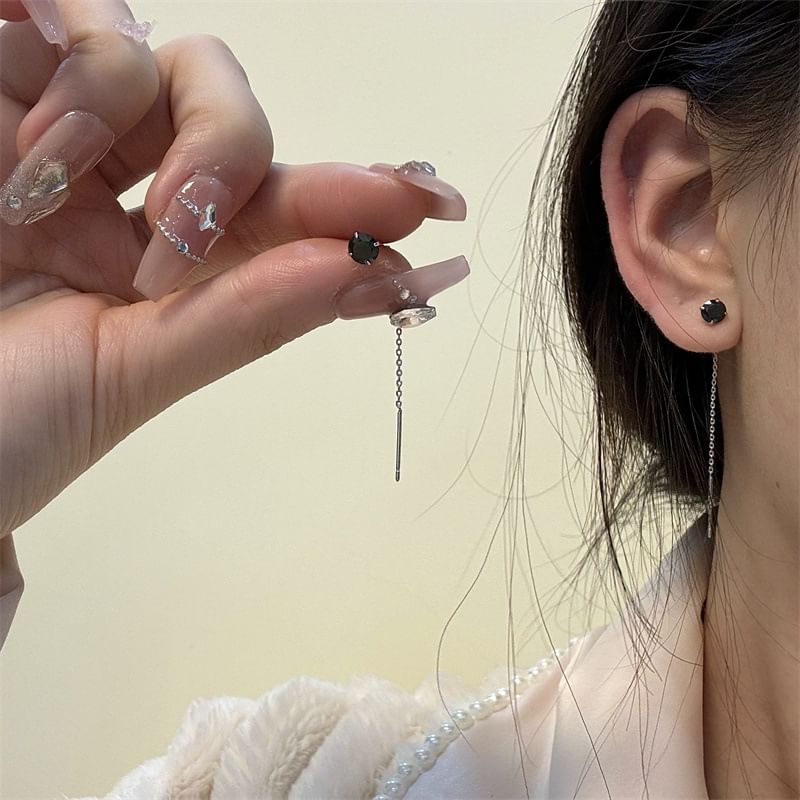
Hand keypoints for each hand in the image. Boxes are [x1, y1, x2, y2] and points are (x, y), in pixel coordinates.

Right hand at [0, 0, 467, 535]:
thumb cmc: (2, 426)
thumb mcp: (131, 375)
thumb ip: (247, 318)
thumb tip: (372, 272)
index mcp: (175, 272)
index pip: (286, 214)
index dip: (362, 201)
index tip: (438, 209)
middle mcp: (125, 200)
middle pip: (232, 114)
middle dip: (224, 155)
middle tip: (175, 233)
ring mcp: (54, 143)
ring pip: (145, 54)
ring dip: (113, 108)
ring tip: (33, 191)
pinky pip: (46, 14)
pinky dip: (63, 36)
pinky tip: (37, 90)